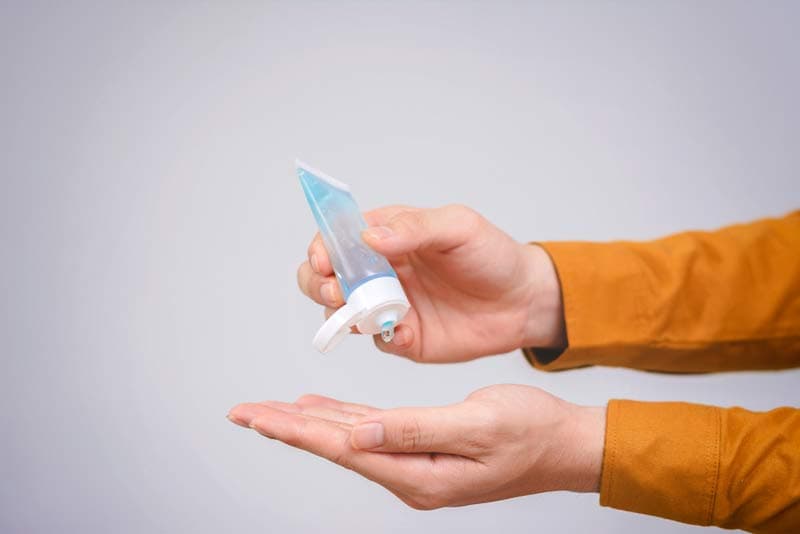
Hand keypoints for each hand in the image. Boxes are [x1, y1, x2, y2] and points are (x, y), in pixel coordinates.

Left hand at [227, 385, 604, 508]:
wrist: (563, 445)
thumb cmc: (531, 431)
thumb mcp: (477, 426)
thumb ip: (415, 430)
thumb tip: (359, 435)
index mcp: (419, 474)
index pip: (342, 448)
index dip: (295, 430)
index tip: (254, 416)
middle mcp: (409, 475)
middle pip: (334, 446)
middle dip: (286, 427)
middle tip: (242, 412)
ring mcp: (415, 465)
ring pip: (347, 438)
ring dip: (306, 424)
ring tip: (268, 411)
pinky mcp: (422, 449)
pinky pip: (371, 433)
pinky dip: (341, 418)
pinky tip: (321, 411)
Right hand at [297, 204, 565, 361]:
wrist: (523, 302)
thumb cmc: (492, 255)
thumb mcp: (458, 227)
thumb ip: (415, 226)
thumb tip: (369, 236)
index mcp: (387, 235)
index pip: (337, 236)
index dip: (322, 247)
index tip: (324, 259)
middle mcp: (379, 271)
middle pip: (325, 277)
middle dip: (318, 284)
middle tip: (337, 291)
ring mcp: (388, 306)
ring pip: (341, 312)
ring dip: (341, 315)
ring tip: (363, 315)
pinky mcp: (404, 337)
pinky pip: (379, 341)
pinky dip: (385, 338)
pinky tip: (407, 334)